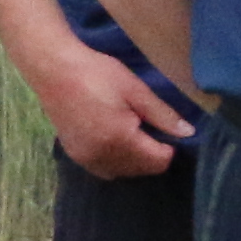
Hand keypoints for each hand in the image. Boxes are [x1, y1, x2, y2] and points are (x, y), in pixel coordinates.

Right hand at [32, 43, 192, 182]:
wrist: (53, 68)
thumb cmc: (97, 74)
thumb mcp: (136, 90)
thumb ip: (162, 115)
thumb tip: (188, 133)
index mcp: (119, 139)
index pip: (157, 162)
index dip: (170, 149)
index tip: (170, 133)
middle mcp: (100, 155)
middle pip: (140, 170)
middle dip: (153, 156)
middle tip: (154, 131)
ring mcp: (84, 157)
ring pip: (121, 172)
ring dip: (135, 161)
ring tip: (137, 135)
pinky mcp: (73, 153)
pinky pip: (102, 168)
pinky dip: (116, 161)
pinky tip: (118, 142)